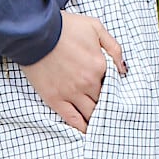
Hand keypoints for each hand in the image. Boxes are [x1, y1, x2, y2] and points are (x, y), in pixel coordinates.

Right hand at [21, 11, 125, 132]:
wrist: (35, 32)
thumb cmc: (65, 27)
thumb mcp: (95, 27)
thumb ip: (113, 47)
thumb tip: (123, 69)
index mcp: (100, 65)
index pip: (113, 85)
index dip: (113, 90)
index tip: (113, 94)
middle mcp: (88, 82)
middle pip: (103, 101)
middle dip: (106, 106)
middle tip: (110, 113)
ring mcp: (71, 93)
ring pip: (90, 113)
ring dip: (96, 119)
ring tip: (101, 124)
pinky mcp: (56, 100)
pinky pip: (73, 119)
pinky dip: (82, 127)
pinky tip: (87, 132)